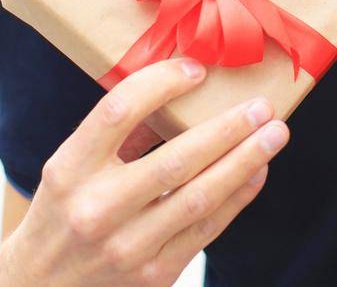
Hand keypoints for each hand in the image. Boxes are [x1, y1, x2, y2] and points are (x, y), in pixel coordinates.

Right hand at [0, 58, 289, 285]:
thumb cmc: (62, 215)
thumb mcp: (69, 170)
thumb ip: (117, 135)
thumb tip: (179, 88)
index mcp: (68, 171)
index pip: (117, 113)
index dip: (161, 84)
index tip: (197, 70)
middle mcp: (95, 209)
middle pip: (175, 160)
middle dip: (227, 130)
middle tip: (261, 106)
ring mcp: (126, 247)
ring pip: (200, 198)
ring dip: (245, 162)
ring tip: (275, 134)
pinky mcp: (152, 275)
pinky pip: (207, 229)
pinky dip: (238, 196)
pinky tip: (258, 171)